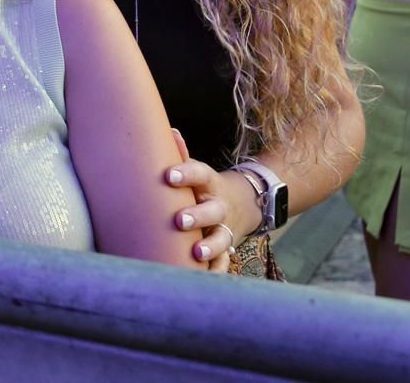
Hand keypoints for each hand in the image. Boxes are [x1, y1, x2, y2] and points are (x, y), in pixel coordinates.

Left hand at [164, 130, 250, 272]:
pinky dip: (217, 272)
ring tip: (196, 253)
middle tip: (180, 220)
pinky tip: (206, 279)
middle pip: (212, 210)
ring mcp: (225, 228)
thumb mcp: (197, 170)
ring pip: (222, 239)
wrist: (242, 203)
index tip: (168, 176)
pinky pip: (225, 263)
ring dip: (210, 247)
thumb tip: (168, 131)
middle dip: (198, 215)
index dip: (186, 174)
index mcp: (209, 184)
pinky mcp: (227, 248)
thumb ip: (181, 154)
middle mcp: (219, 206)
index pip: (199, 174)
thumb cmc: (203, 186)